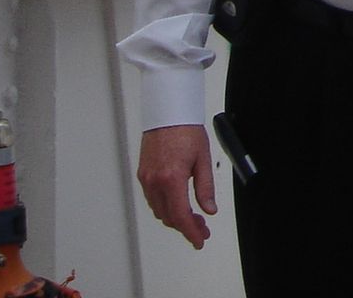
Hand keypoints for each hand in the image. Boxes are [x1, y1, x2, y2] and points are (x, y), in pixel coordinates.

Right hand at [137, 123, 216, 247]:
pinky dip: (165, 206)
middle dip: (185, 226)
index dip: (191, 232)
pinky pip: (152, 199)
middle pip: (169, 217)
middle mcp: (155, 181)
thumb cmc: (186, 130)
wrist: (168, 113)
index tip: (199, 240)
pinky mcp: (143, 174)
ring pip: (159, 210)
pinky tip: (177, 204)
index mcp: (172, 178)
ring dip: (175, 217)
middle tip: (201, 228)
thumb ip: (206, 188)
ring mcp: (146, 178)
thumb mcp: (203, 159)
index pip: (180, 215)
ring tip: (192, 217)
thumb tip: (209, 209)